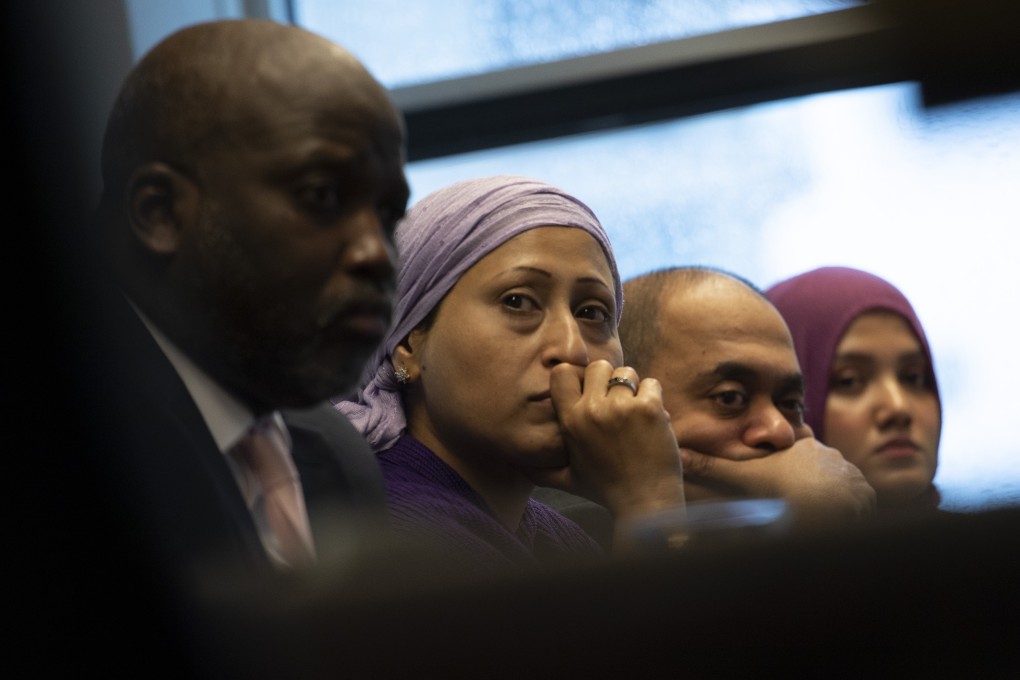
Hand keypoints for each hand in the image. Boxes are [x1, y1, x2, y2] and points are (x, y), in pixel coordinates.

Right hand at [524, 360, 683, 521]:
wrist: (646, 502)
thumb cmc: (607, 490)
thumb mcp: (567, 480)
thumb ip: (541, 470)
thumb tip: (517, 466)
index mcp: (570, 421)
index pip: (563, 373)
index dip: (578, 376)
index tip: (590, 391)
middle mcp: (592, 410)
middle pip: (598, 366)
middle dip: (609, 380)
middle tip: (617, 402)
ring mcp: (621, 407)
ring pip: (627, 372)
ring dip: (633, 388)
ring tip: (636, 412)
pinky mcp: (649, 408)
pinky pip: (650, 384)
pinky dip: (654, 397)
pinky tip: (653, 419)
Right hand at [681, 438, 875, 527]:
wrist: (829, 512)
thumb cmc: (786, 492)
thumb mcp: (745, 480)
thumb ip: (713, 469)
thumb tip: (679, 454)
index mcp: (803, 446)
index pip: (793, 452)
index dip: (784, 468)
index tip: (779, 484)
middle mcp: (831, 455)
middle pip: (816, 468)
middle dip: (807, 484)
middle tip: (794, 504)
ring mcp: (851, 474)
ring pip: (837, 484)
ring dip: (829, 499)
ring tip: (814, 516)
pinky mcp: (867, 495)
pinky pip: (857, 501)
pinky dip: (847, 511)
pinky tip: (834, 522)